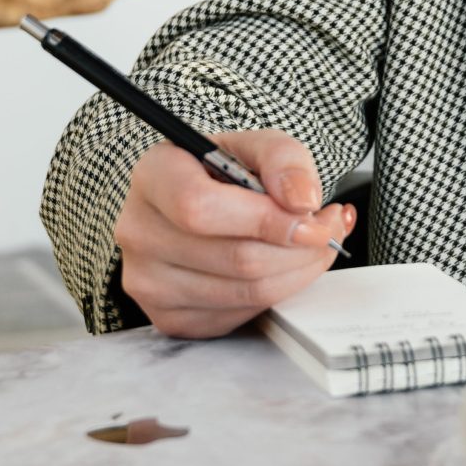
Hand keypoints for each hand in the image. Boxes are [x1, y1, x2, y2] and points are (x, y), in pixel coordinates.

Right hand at [113, 128, 355, 337]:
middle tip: (327, 228)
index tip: (310, 215)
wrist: (198, 207)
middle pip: (235, 257)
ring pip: (245, 292)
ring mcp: (148, 281)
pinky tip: (283, 267)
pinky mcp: (169, 318)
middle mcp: (138, 230)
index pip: (199, 207)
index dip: (264, 218)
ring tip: (313, 244)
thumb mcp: (255, 147)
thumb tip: (302, 200)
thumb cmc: (223, 175)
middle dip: (300, 248)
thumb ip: (284, 159)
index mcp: (153, 175)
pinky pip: (239, 315)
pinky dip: (275, 294)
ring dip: (298, 271)